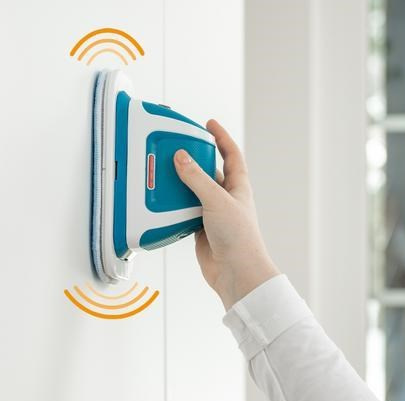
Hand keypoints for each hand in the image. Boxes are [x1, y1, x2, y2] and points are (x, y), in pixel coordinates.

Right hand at [173, 119, 279, 310]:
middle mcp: (227, 199)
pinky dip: (173, 206)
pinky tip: (163, 201)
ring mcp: (214, 214)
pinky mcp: (201, 230)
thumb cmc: (239, 238)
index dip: (221, 137)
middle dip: (195, 159)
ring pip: (194, 192)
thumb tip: (182, 157)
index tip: (209, 124)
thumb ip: (197, 178)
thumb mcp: (217, 200)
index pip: (231, 155)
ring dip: (180, 184)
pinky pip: (184, 211)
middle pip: (209, 171)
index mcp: (238, 187)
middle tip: (177, 147)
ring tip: (164, 173)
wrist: (236, 272)